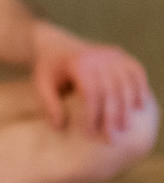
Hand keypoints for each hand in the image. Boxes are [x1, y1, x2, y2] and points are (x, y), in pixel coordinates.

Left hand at [32, 26, 149, 140]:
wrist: (55, 44)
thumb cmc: (49, 69)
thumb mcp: (42, 84)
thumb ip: (49, 105)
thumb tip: (59, 127)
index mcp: (78, 64)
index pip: (91, 93)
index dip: (92, 115)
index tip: (89, 134)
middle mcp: (97, 56)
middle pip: (111, 90)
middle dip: (113, 116)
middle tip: (112, 139)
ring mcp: (111, 54)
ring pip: (126, 82)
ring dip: (128, 107)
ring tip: (125, 128)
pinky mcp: (119, 54)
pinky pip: (136, 70)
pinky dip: (141, 87)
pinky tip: (140, 105)